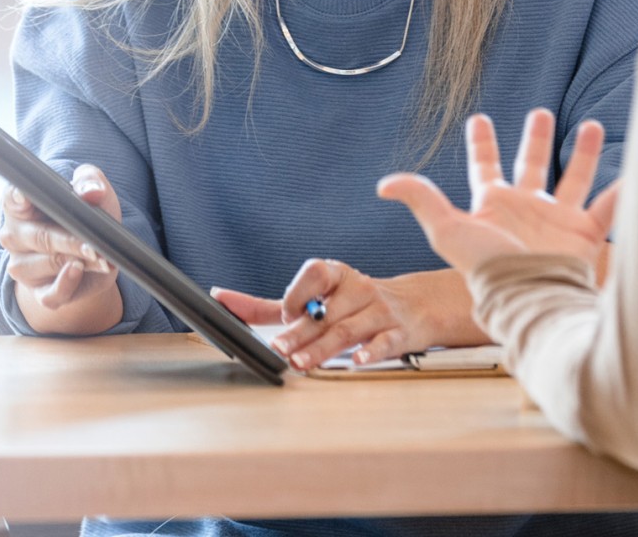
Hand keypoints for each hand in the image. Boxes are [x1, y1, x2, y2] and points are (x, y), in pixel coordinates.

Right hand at [0, 164, 124, 334]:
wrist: (97, 253)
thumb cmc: (86, 215)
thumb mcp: (93, 191)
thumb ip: (90, 181)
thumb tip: (90, 191)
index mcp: (21, 207)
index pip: (12, 199)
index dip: (18, 197)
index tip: (26, 197)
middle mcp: (15, 237)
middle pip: (38, 237)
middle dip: (68, 239)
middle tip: (92, 243)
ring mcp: (24, 267)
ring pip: (47, 264)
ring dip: (76, 260)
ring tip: (98, 256)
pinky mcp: (40, 292)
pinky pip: (50, 294)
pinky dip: (66, 284)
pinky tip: (79, 272)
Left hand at [214, 262, 484, 370]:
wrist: (416, 305)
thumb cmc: (356, 302)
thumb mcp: (317, 297)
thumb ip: (270, 304)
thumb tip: (221, 299)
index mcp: (336, 275)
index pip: (315, 273)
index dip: (298, 292)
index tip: (285, 314)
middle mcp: (359, 288)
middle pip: (326, 312)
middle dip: (301, 331)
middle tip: (279, 348)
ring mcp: (380, 311)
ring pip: (349, 330)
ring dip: (323, 348)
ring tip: (301, 364)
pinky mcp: (399, 333)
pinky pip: (385, 342)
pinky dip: (371, 352)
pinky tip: (356, 363)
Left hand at [377, 108, 618, 274]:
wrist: (530, 296)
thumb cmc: (487, 268)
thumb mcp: (448, 231)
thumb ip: (421, 201)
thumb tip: (384, 184)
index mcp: (494, 205)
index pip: (486, 166)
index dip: (482, 144)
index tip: (478, 119)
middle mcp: (527, 209)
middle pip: (532, 165)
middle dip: (535, 139)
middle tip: (539, 112)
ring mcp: (557, 221)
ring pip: (573, 178)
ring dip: (582, 152)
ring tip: (591, 125)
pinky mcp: (584, 236)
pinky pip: (607, 209)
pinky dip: (623, 192)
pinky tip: (634, 175)